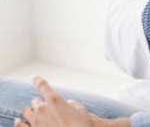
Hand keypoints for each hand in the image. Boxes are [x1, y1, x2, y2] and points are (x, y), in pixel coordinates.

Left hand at [15, 76, 130, 126]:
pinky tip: (19, 120)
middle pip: (35, 101)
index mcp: (55, 99)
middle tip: (44, 107)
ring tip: (32, 113)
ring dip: (29, 111)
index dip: (38, 79)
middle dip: (39, 102)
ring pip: (26, 112)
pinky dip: (19, 122)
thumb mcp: (81, 110)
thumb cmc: (80, 125)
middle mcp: (42, 109)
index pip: (43, 85)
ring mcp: (35, 122)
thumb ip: (72, 104)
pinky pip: (20, 125)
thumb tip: (67, 104)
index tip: (33, 76)